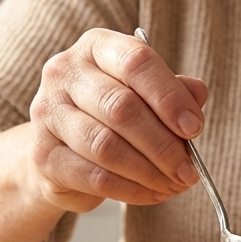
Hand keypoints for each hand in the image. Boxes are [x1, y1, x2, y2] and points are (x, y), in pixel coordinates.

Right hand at [28, 29, 207, 212]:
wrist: (61, 152)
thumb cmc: (110, 117)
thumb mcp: (145, 96)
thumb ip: (173, 91)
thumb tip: (198, 94)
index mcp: (96, 47)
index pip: (137, 62)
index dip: (170, 97)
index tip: (195, 128)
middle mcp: (65, 73)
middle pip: (122, 108)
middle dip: (164, 145)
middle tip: (189, 170)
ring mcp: (48, 112)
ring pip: (107, 146)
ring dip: (150, 171)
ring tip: (175, 184)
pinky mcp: (43, 154)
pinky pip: (94, 176)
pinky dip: (131, 190)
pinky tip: (153, 194)